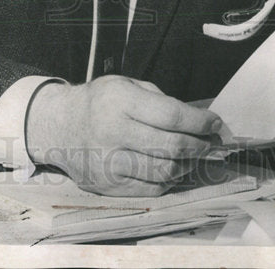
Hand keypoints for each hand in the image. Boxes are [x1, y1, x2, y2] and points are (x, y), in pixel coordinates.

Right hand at [25, 75, 222, 195]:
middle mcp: (113, 132)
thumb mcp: (127, 85)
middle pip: (172, 146)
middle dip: (200, 146)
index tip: (215, 124)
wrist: (59, 125)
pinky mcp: (107, 185)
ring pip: (164, 172)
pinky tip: (173, 169)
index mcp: (121, 101)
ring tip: (193, 157)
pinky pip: (150, 189)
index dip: (200, 122)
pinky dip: (169, 181)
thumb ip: (160, 101)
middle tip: (210, 143)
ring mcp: (109, 162)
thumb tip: (197, 121)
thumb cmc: (100, 102)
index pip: (172, 116)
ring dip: (188, 165)